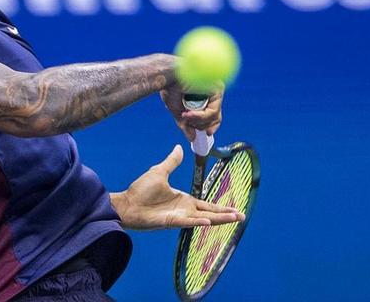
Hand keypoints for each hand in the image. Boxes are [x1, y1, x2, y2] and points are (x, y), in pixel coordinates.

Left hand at [110, 145, 243, 229]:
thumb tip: (179, 148)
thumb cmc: (141, 190)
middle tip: (242, 216)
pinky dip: (198, 222)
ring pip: (204, 219)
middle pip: (210, 213)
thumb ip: (172, 162)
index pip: (207, 204)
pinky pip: (187, 221)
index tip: (235, 209)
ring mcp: (179, 216)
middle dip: (226, 215)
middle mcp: (184, 210)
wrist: (127, 203)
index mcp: (184, 200)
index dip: (221, 207)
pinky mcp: (171, 221)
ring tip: (234, 219)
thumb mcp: (159, 171)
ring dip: (219, 219)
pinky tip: (208, 221)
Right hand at [160, 84, 223, 141]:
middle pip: (215, 117)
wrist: (166, 76)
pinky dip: (201, 117)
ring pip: (214, 116)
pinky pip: (213, 112)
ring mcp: (216, 89)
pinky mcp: (217, 90)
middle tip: (188, 124)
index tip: (207, 134)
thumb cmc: (170, 88)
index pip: (213, 114)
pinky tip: (189, 114)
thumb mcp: (178, 111)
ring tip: (185, 116)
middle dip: (201, 125)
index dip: (210, 126)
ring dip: (198, 121)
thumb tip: (192, 138)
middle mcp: (213, 91)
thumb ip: (186, 124)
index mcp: (205, 94)